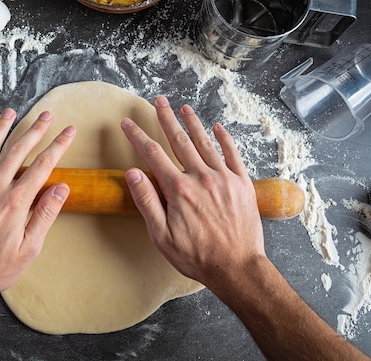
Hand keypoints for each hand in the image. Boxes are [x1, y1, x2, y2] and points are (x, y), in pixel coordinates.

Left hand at [0, 109, 75, 310]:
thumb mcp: (29, 249)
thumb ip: (45, 215)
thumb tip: (62, 189)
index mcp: (16, 202)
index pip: (43, 165)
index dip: (58, 145)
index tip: (69, 132)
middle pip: (19, 150)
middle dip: (35, 130)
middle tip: (47, 115)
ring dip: (2, 128)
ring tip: (12, 111)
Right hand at [121, 96, 263, 288]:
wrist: (237, 268)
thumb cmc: (196, 256)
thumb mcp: (161, 236)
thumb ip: (147, 201)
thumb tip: (133, 173)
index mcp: (179, 189)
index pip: (153, 154)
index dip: (138, 136)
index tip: (128, 123)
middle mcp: (201, 177)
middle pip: (179, 141)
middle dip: (166, 118)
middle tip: (159, 101)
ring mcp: (224, 178)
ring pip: (205, 143)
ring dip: (193, 123)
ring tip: (184, 107)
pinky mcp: (242, 184)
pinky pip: (233, 154)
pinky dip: (225, 139)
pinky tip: (218, 127)